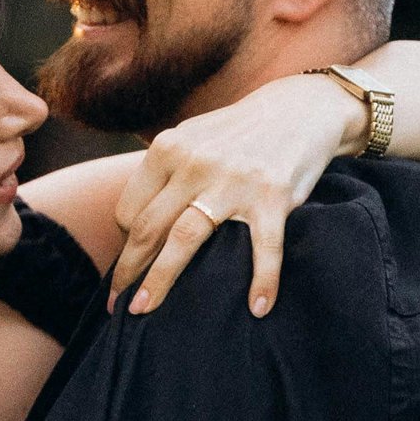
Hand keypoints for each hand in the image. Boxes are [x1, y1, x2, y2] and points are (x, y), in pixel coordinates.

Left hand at [106, 72, 365, 318]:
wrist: (302, 108)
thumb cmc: (239, 133)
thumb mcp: (192, 138)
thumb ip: (164, 173)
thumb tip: (133, 224)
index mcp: (168, 149)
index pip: (130, 210)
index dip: (127, 244)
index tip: (133, 266)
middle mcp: (195, 163)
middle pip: (147, 229)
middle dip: (127, 273)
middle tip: (117, 307)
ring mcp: (233, 182)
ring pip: (184, 240)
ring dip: (161, 282)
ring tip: (144, 312)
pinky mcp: (272, 198)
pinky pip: (262, 250)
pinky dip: (262, 282)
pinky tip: (259, 308)